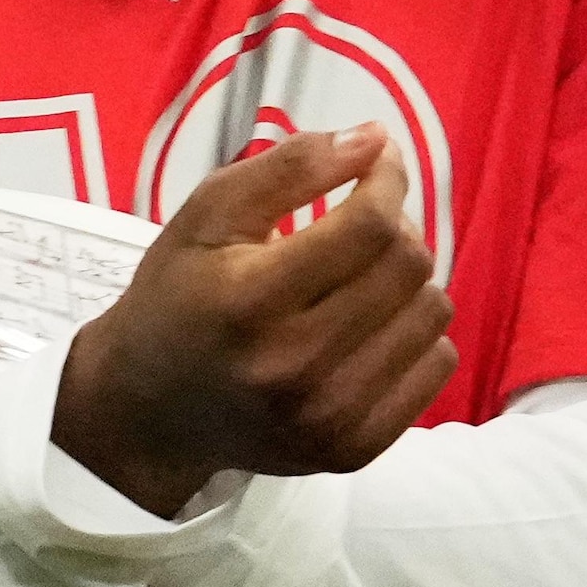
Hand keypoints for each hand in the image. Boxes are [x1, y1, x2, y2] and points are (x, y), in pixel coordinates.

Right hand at [48, 126, 457, 516]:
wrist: (149, 410)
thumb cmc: (177, 297)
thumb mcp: (207, 214)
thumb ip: (288, 166)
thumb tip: (376, 138)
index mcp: (249, 300)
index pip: (369, 226)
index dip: (386, 179)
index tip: (376, 163)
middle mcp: (293, 366)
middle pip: (407, 267)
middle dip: (397, 224)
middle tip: (362, 219)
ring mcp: (327, 417)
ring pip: (432, 313)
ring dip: (408, 280)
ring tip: (360, 278)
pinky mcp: (354, 449)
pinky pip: (437, 366)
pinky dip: (416, 333)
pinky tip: (369, 326)